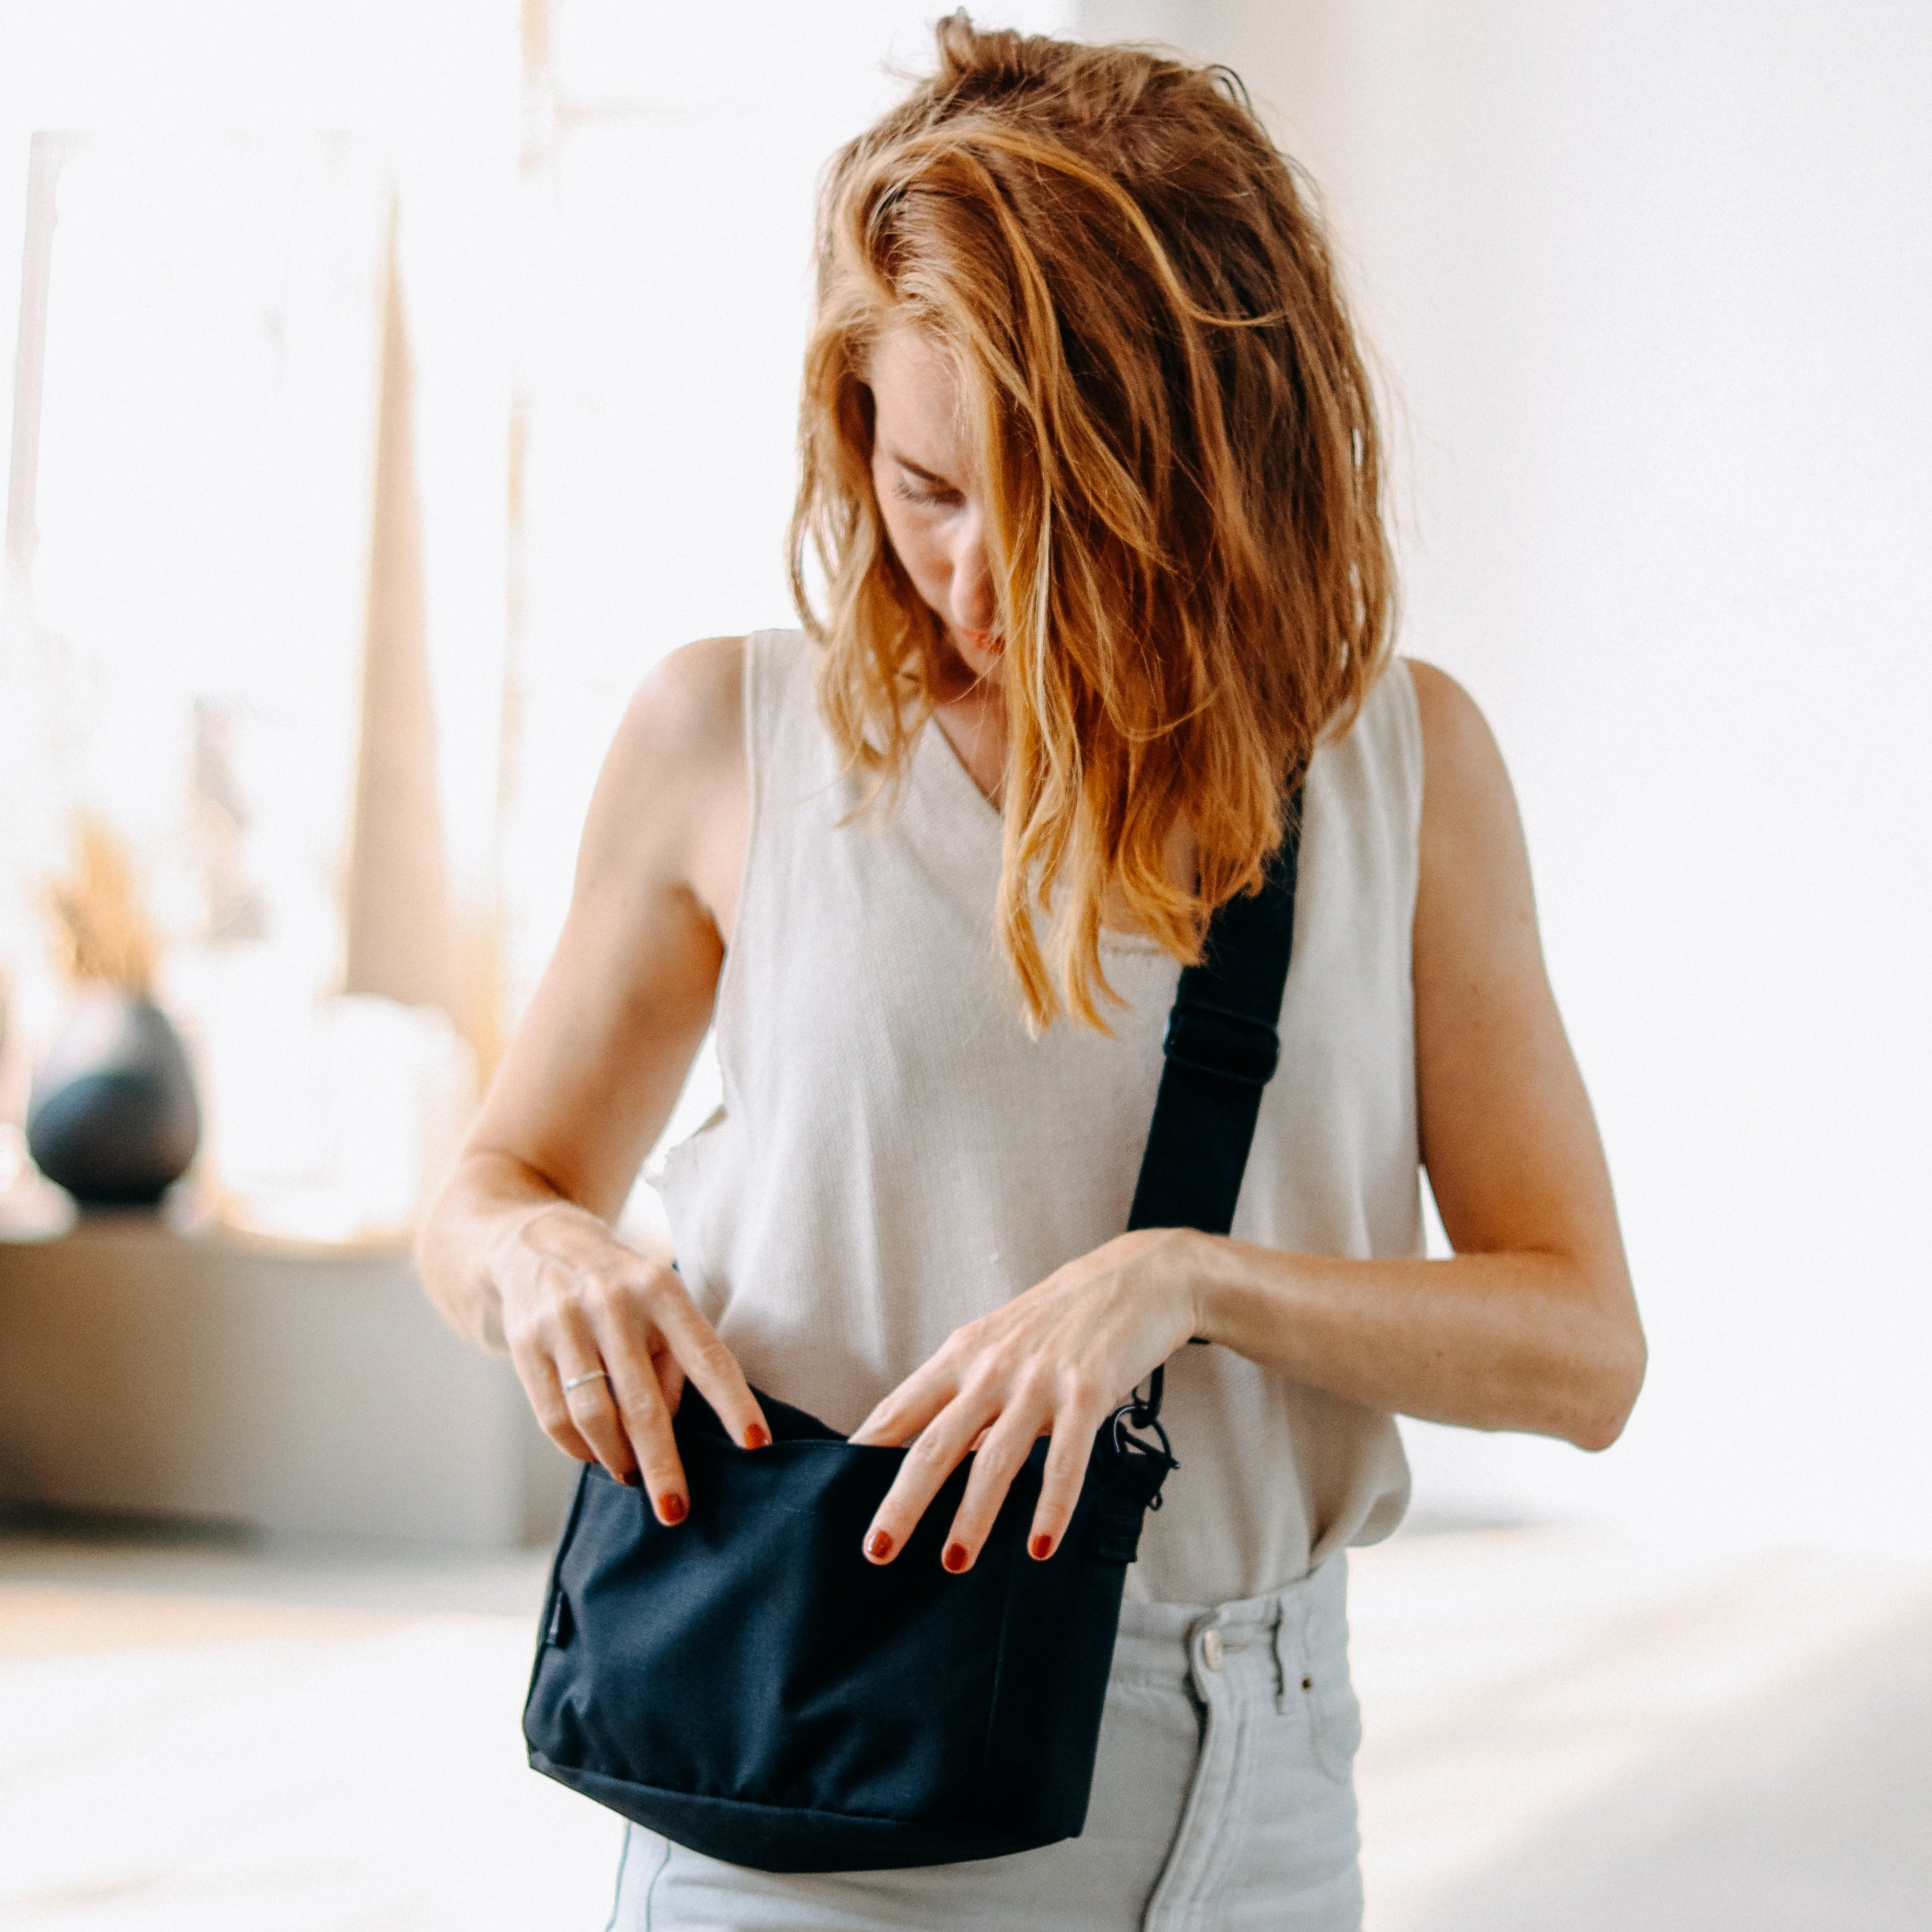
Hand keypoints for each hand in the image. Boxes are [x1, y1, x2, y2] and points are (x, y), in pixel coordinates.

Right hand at [491, 1200, 768, 1524]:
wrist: (535, 1244)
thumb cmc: (620, 1287)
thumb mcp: (659, 1301)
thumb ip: (673, 1357)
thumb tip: (672, 1425)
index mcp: (661, 1290)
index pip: (706, 1355)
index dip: (733, 1402)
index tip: (757, 1444)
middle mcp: (613, 1303)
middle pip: (643, 1403)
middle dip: (662, 1464)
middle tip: (677, 1510)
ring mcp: (564, 1322)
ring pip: (594, 1416)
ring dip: (617, 1458)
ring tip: (632, 1477)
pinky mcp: (526, 1343)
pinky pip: (554, 1417)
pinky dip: (578, 1449)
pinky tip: (595, 1457)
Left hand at [847, 1227, 1202, 1569]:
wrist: (1137, 1276)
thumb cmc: (1062, 1319)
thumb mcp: (1002, 1348)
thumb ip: (971, 1400)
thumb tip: (941, 1462)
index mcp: (962, 1355)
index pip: (900, 1410)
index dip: (865, 1453)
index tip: (831, 1492)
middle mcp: (992, 1368)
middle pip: (935, 1443)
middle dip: (902, 1501)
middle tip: (878, 1551)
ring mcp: (1039, 1381)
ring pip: (995, 1459)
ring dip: (972, 1516)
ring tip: (954, 1561)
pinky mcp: (1088, 1392)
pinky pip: (1066, 1460)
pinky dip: (1051, 1507)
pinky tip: (1039, 1546)